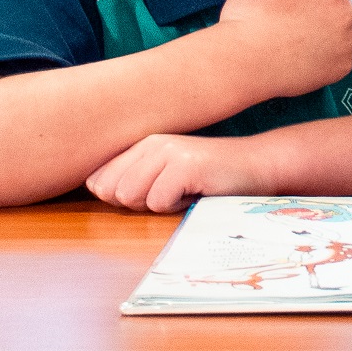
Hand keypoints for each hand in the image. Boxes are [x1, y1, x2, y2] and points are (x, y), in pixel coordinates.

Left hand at [86, 131, 278, 213]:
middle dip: (140, 204)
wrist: (257, 168)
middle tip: (173, 193)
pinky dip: (176, 207)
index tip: (156, 192)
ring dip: (158, 205)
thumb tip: (94, 186)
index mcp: (141, 144)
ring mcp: (167, 152)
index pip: (98, 178)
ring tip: (184, 192)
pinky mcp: (184, 165)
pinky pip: (157, 202)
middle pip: (113, 192)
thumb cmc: (209, 180)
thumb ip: (129, 181)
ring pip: (131, 196)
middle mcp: (151, 143)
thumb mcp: (164, 179)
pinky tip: (196, 193)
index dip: (122, 198)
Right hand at [209, 0, 351, 101]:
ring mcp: (348, 42)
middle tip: (289, 10)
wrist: (242, 65)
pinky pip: (341, 48)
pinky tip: (300, 50)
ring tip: (292, 32)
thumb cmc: (248, 15)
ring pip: (341, 21)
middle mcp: (348, 12)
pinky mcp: (344, 66)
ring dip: (325, 22)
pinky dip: (326, 49)